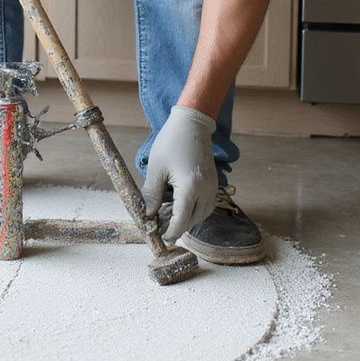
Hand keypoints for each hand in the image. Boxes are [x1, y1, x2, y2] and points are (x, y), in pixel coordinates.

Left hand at [141, 105, 217, 244]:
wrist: (191, 123)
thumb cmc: (171, 142)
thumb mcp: (156, 169)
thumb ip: (151, 194)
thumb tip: (147, 215)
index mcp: (190, 187)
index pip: (182, 220)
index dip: (170, 232)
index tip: (160, 237)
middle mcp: (206, 189)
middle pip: (193, 221)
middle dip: (177, 226)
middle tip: (159, 225)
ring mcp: (212, 186)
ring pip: (202, 214)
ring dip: (186, 219)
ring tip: (166, 215)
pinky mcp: (213, 181)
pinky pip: (206, 204)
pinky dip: (194, 209)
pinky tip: (179, 205)